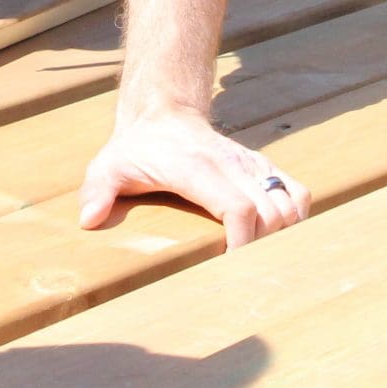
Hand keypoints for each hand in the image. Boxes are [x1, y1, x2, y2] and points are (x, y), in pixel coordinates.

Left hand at [78, 110, 309, 251]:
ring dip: (280, 236)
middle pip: (270, 215)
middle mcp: (233, 164)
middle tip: (239, 272)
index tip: (230, 267)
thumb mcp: (108, 166)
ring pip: (289, 207)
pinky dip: (295, 219)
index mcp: (198, 168)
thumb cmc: (137, 148)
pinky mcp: (265, 168)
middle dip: (261, 249)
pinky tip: (273, 236)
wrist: (165, 114)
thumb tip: (88, 219)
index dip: (242, 244)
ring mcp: (253, 165)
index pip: (238, 208)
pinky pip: (298, 195)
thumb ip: (98, 190)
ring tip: (254, 257)